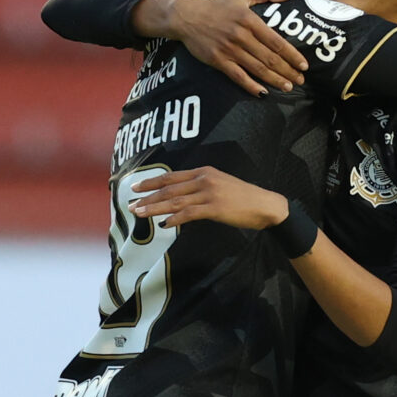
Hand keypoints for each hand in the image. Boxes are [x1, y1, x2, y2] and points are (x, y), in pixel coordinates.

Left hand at [129, 166, 288, 228]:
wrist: (265, 205)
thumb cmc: (243, 197)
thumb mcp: (221, 185)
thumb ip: (202, 187)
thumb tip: (181, 197)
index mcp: (205, 172)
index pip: (172, 176)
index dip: (152, 182)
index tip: (136, 187)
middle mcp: (205, 179)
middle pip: (169, 188)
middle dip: (147, 197)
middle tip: (131, 204)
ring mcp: (210, 193)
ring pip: (175, 201)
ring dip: (154, 208)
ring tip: (139, 213)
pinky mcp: (215, 208)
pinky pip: (189, 214)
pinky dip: (175, 219)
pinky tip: (164, 224)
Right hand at [171, 0, 308, 96]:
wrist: (186, 17)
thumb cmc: (217, 6)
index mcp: (249, 20)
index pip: (276, 42)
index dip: (292, 55)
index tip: (304, 65)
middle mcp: (241, 36)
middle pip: (270, 58)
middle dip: (288, 71)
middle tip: (301, 80)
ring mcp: (229, 50)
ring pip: (257, 69)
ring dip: (275, 80)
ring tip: (288, 87)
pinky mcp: (218, 61)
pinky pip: (238, 77)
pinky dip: (251, 86)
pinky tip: (263, 93)